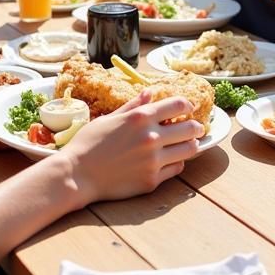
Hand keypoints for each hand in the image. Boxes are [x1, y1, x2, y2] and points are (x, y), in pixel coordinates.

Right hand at [61, 90, 203, 204]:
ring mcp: (153, 161)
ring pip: (188, 150)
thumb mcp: (109, 118)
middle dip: (196, 126)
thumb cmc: (88, 143)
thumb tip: (149, 93)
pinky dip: (177, 162)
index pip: (177, 105)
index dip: (187, 105)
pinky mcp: (152, 180)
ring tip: (190, 143)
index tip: (189, 107)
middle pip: (189, 128)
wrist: (77, 174)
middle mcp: (151, 137)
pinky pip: (176, 168)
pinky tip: (172, 159)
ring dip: (192, 145)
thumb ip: (132, 106)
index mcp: (140, 117)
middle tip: (197, 127)